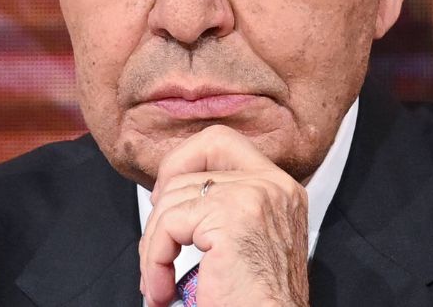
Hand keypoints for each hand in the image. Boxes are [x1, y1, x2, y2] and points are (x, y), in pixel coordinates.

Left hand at [139, 125, 309, 306]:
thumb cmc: (257, 301)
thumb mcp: (248, 240)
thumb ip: (225, 207)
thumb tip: (170, 190)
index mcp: (279, 188)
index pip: (221, 141)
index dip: (184, 160)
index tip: (168, 198)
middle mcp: (273, 185)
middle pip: (195, 157)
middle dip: (163, 195)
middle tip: (157, 236)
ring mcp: (254, 196)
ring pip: (174, 196)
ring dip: (153, 245)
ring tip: (159, 281)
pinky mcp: (232, 216)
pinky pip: (169, 225)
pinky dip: (154, 260)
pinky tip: (162, 289)